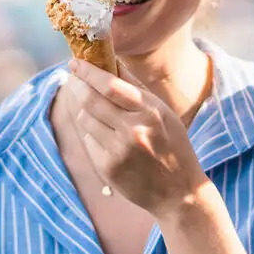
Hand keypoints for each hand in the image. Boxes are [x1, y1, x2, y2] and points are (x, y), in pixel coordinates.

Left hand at [60, 60, 209, 218]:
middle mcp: (133, 130)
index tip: (75, 62)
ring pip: (85, 120)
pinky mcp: (107, 168)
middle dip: (79, 88)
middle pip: (91, 101)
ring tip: (101, 116)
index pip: (110, 85)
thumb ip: (137, 89)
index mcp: (150, 112)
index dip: (88, 72)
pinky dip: (92, 135)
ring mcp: (118, 151)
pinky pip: (88, 141)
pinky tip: (108, 140)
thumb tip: (110, 62)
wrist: (178, 191)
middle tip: (75, 81)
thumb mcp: (164, 113)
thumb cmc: (172, 146)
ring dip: (86, 112)